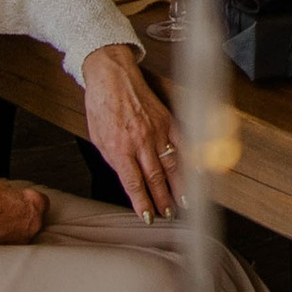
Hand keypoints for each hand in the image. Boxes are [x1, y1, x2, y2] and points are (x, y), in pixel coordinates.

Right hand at [0, 180, 49, 250]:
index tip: (25, 202)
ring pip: (28, 230)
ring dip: (19, 227)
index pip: (43, 201)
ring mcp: (26, 236)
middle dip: (26, 215)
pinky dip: (11, 237)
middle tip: (12, 212)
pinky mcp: (16, 248)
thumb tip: (9, 189)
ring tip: (2, 224)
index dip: (32, 201)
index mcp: (34, 202)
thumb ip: (11, 189)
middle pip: (37, 217)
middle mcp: (35, 221)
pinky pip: (18, 240)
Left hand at [84, 46, 181, 217]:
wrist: (112, 76)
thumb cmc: (101, 104)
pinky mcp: (167, 120)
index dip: (142, 203)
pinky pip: (181, 144)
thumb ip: (114, 160)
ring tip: (182, 202)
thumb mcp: (97, 137)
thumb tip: (128, 178)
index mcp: (119, 147)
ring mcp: (156, 130)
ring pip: (170, 165)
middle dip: (162, 200)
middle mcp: (139, 141)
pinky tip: (193, 173)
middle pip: (155, 178)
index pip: (133, 183)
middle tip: (168, 214)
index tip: (147, 216)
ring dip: (178, 186)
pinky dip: (189, 161)